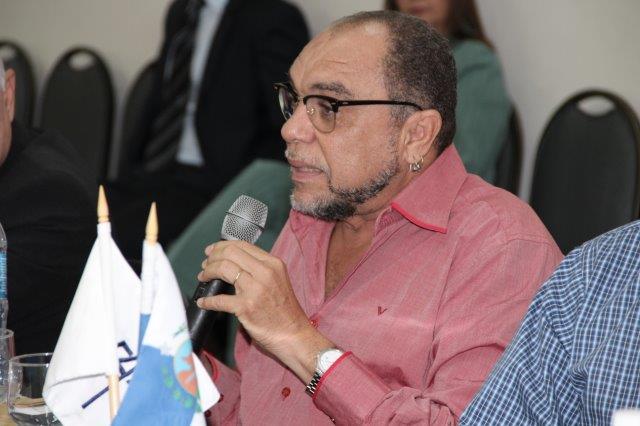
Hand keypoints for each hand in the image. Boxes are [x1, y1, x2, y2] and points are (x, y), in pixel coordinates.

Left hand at [197, 241, 332, 380]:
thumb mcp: (277, 280)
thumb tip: (234, 262)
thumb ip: (259, 269)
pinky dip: (208, 301)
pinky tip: (203, 302)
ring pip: (223, 269)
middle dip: (213, 257)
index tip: (212, 251)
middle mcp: (265, 272)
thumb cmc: (285, 311)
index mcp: (273, 263)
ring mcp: (255, 289)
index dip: (222, 246)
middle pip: (230, 253)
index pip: (242, 245)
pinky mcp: (246, 307)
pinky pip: (219, 299)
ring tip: (203, 278)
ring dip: (208, 272)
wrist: (294, 334)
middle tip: (205, 265)